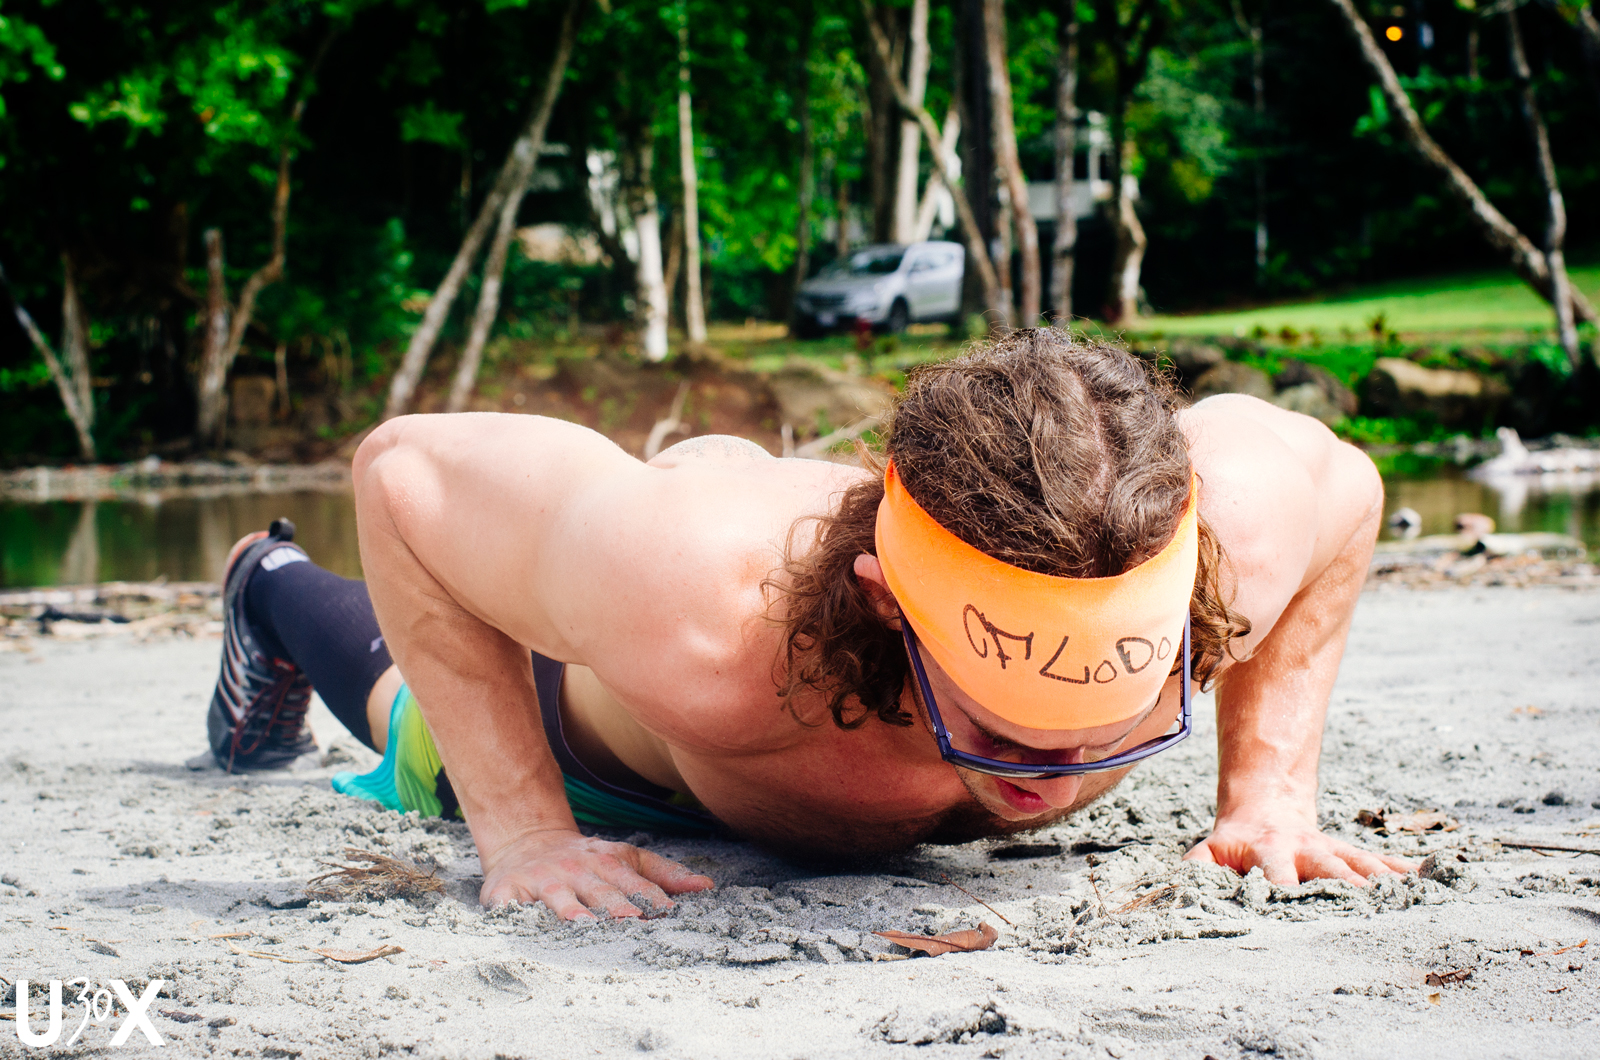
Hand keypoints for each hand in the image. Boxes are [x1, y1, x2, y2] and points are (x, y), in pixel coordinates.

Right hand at [479, 828, 713, 919]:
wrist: (525, 840)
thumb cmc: (585, 859)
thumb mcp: (625, 858)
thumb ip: (663, 873)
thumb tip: (706, 887)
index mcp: (607, 861)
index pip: (633, 881)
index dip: (650, 896)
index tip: (668, 912)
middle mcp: (576, 869)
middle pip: (599, 890)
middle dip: (617, 906)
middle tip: (633, 922)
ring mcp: (542, 879)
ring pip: (559, 897)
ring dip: (572, 910)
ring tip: (585, 925)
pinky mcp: (508, 891)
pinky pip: (511, 906)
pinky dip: (516, 915)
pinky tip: (524, 926)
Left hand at [1185, 804, 1415, 885]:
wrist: (1263, 808)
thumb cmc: (1232, 845)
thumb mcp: (1208, 854)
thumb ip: (1196, 871)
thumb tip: (1173, 892)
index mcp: (1268, 852)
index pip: (1275, 872)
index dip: (1281, 887)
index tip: (1289, 903)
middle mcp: (1304, 850)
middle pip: (1327, 867)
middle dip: (1344, 885)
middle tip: (1365, 903)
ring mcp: (1330, 850)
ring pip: (1359, 862)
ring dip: (1381, 879)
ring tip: (1405, 895)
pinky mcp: (1349, 853)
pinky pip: (1380, 860)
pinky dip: (1403, 870)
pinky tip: (1428, 879)